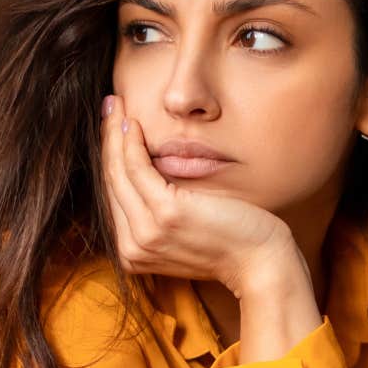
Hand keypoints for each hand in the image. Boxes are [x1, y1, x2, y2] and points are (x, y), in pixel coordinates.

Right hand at [100, 94, 303, 299]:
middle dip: (107, 139)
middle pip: (110, 181)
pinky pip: (137, 169)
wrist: (260, 263)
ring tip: (115, 105)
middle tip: (109, 106)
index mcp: (133, 253)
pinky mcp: (166, 213)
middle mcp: (133, 247)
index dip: (110, 158)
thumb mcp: (185, 231)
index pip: (113, 197)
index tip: (111, 128)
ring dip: (114, 133)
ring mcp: (147, 232)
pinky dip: (132, 143)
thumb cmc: (230, 242)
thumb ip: (159, 214)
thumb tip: (149, 175)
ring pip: (118, 172)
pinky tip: (134, 123)